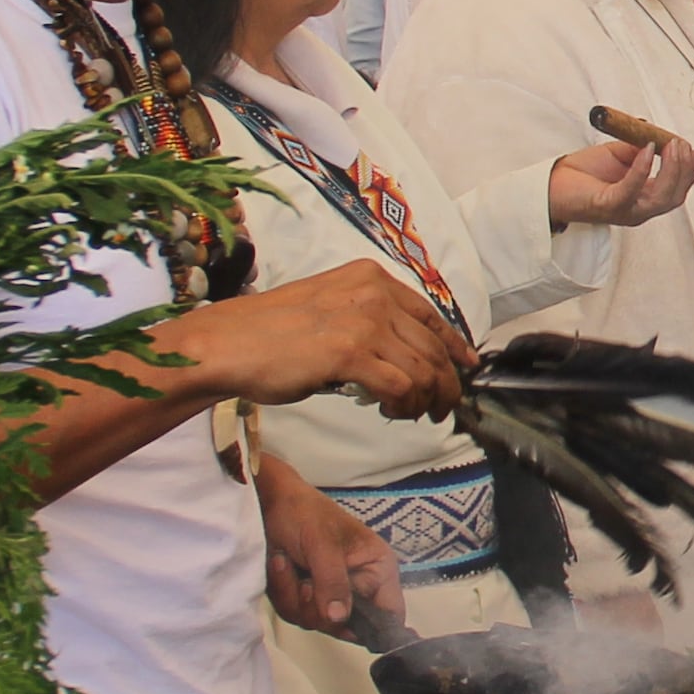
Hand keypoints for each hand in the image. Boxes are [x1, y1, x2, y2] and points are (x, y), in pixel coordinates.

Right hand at [187, 260, 465, 421]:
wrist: (227, 343)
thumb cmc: (270, 334)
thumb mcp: (329, 311)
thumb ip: (368, 323)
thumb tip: (405, 359)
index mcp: (370, 278)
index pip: (430, 313)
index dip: (454, 346)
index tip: (466, 368)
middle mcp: (373, 293)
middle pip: (433, 345)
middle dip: (445, 384)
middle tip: (441, 410)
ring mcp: (364, 321)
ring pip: (423, 369)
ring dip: (423, 400)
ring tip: (410, 415)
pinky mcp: (351, 353)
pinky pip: (401, 386)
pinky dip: (403, 405)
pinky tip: (389, 411)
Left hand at [256, 459, 401, 635]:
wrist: (268, 501)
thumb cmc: (305, 513)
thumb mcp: (322, 544)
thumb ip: (332, 582)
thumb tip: (339, 618)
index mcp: (376, 570)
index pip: (391, 613)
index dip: (378, 630)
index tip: (348, 626)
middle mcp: (358, 587)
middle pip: (347, 626)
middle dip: (318, 608)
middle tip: (304, 582)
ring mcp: (330, 594)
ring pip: (316, 622)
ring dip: (294, 596)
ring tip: (287, 563)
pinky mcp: (306, 597)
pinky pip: (295, 613)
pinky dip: (282, 591)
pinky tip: (280, 564)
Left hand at [547, 134, 693, 226]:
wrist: (552, 185)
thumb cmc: (583, 174)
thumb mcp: (619, 155)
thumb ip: (639, 148)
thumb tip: (655, 135)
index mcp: (644, 200)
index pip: (677, 190)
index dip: (691, 172)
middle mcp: (638, 210)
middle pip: (674, 196)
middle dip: (684, 170)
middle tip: (682, 145)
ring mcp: (625, 212)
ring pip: (660, 197)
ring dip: (671, 170)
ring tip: (670, 146)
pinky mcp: (608, 207)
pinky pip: (631, 190)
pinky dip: (642, 169)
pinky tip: (646, 150)